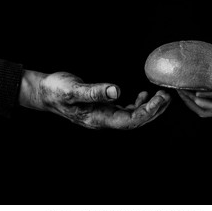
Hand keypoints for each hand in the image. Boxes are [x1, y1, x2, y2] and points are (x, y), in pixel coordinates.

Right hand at [19, 71, 170, 128]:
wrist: (44, 92)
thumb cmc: (56, 90)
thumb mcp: (73, 89)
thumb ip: (94, 91)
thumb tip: (117, 91)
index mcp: (98, 118)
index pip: (130, 120)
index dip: (148, 112)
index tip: (161, 98)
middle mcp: (103, 120)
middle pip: (135, 121)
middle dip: (154, 110)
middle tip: (167, 95)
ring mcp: (104, 116)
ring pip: (132, 116)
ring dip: (148, 107)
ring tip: (160, 95)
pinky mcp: (103, 109)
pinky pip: (125, 111)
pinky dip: (136, 104)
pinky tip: (141, 95)